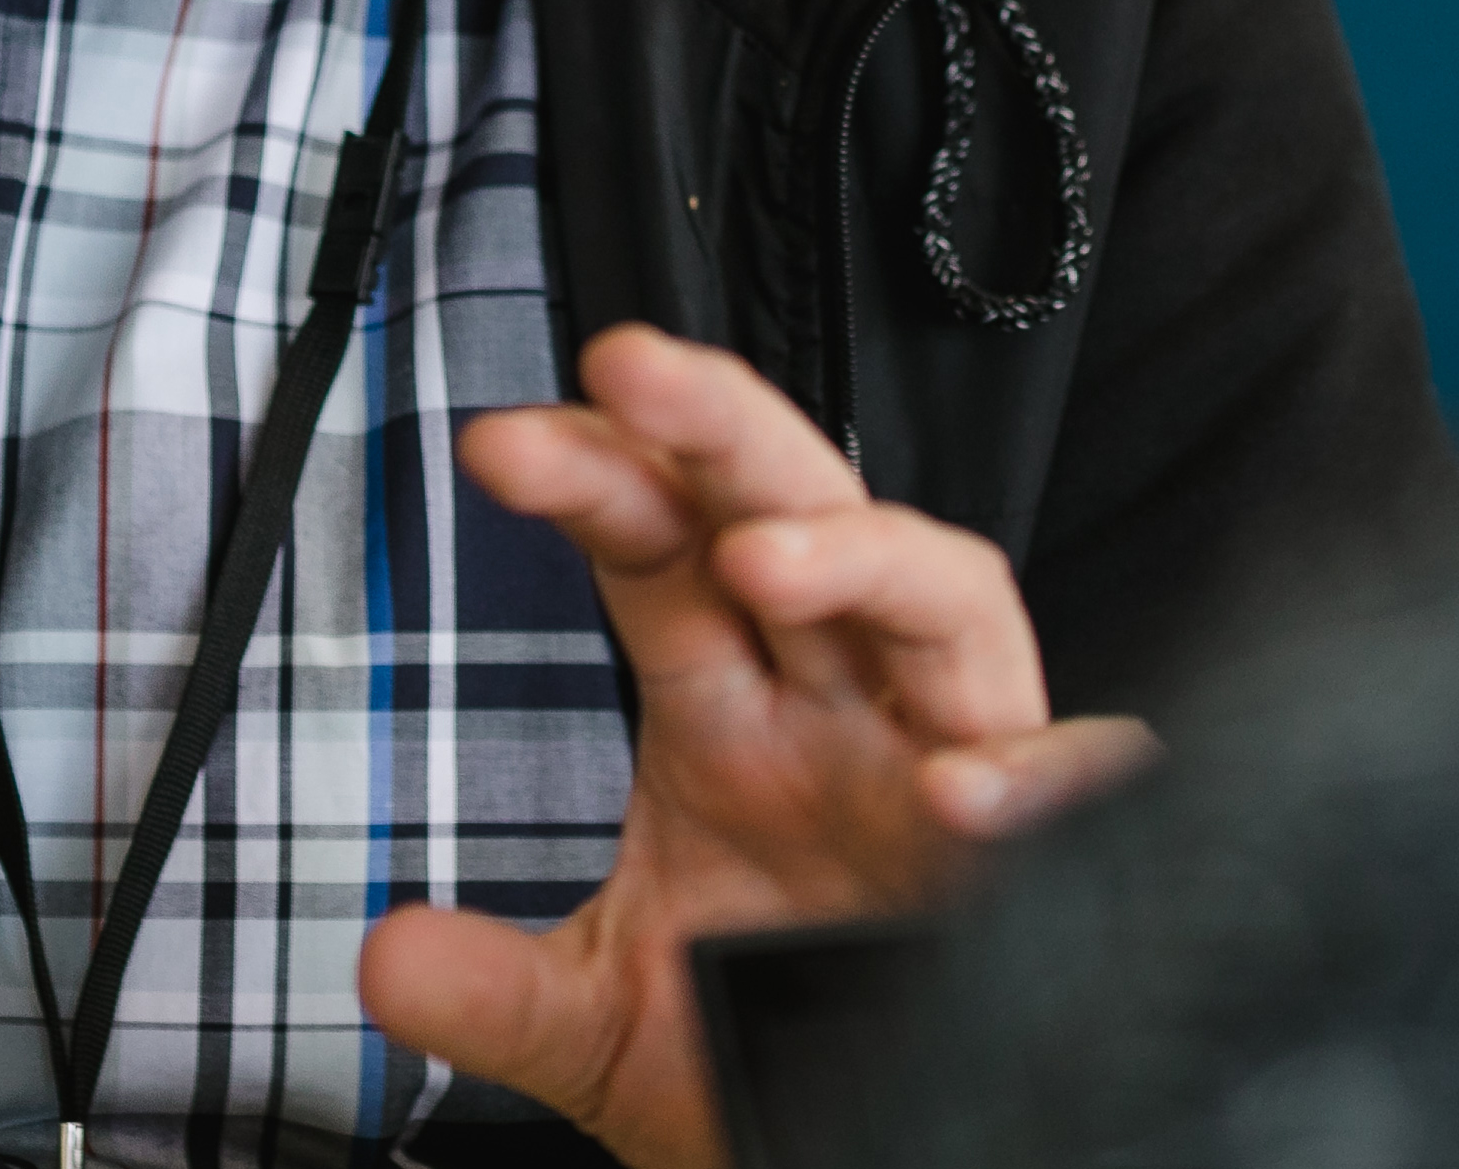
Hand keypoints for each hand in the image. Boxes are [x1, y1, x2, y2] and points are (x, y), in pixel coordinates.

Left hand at [353, 324, 1154, 1168]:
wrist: (863, 1157)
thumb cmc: (759, 1056)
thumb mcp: (605, 1027)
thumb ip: (497, 991)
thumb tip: (381, 957)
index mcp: (735, 717)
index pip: (664, 549)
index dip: (597, 479)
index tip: (504, 445)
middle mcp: (843, 710)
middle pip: (798, 514)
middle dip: (723, 432)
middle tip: (628, 369)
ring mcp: (947, 763)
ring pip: (942, 597)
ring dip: (862, 558)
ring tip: (764, 560)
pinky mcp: (1038, 860)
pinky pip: (1076, 780)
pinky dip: (1042, 770)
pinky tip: (968, 783)